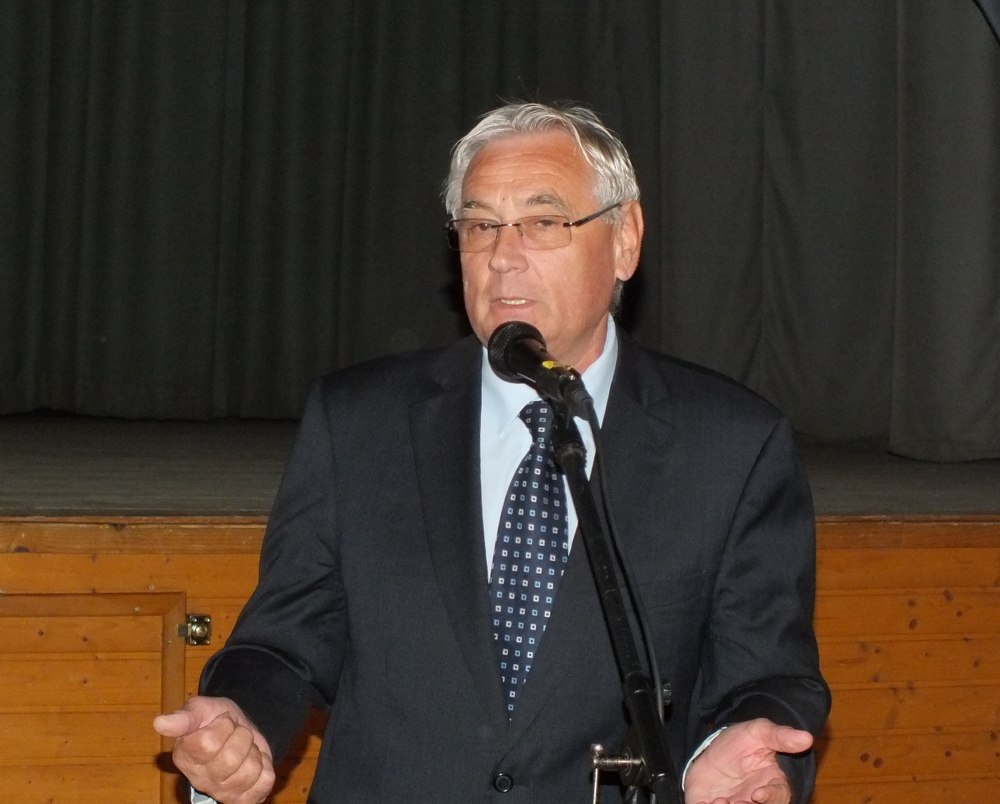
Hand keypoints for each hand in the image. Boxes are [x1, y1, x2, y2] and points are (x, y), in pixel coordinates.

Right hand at [154, 696, 275, 803]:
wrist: (241, 729)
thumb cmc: (216, 720)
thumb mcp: (201, 709)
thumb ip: (183, 717)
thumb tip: (159, 723)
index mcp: (186, 757)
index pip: (207, 743)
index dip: (223, 726)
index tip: (223, 721)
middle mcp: (201, 780)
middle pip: (230, 759)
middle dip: (241, 736)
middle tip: (236, 733)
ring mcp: (222, 793)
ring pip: (250, 770)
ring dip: (254, 751)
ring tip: (244, 747)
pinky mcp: (244, 798)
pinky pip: (264, 782)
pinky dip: (265, 766)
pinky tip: (253, 761)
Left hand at [684, 718, 812, 803]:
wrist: (712, 748)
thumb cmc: (741, 743)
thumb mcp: (759, 733)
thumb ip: (781, 737)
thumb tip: (807, 737)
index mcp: (773, 784)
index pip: (778, 796)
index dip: (770, 798)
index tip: (757, 794)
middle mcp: (755, 800)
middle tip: (734, 803)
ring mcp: (735, 803)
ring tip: (719, 801)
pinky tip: (705, 802)